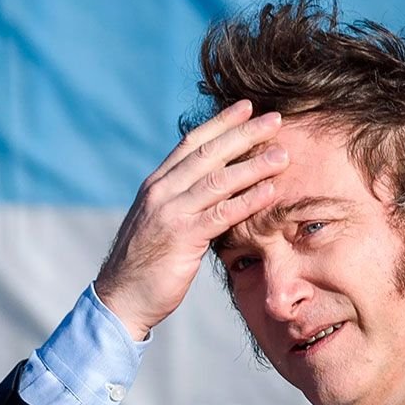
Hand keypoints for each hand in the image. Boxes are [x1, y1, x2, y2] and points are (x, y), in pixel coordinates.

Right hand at [95, 101, 288, 339]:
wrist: (121, 297)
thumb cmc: (146, 263)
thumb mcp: (162, 221)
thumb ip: (182, 200)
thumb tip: (212, 187)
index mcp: (158, 184)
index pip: (192, 143)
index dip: (221, 122)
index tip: (247, 107)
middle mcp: (162, 191)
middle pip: (209, 153)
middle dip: (244, 133)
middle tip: (275, 119)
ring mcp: (170, 212)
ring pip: (217, 180)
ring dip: (253, 165)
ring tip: (283, 155)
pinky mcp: (181, 238)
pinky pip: (220, 214)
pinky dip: (247, 201)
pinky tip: (270, 192)